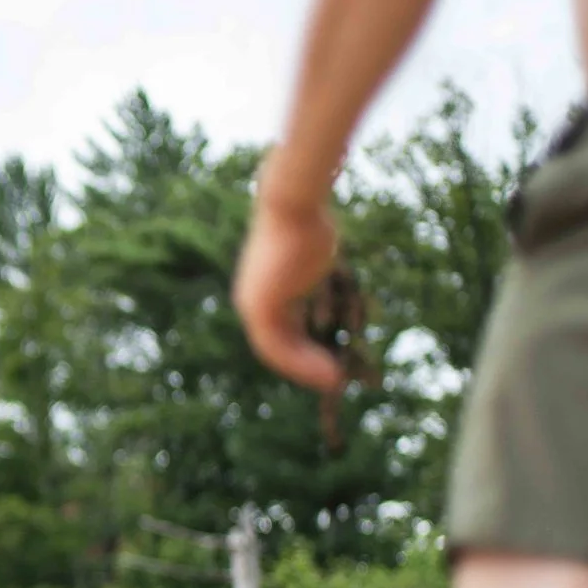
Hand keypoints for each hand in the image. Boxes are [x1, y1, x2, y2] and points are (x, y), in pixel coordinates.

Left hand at [232, 175, 346, 393]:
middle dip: (307, 365)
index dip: (305, 352)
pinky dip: (303, 363)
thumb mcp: (316, 258)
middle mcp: (251, 302)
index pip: (281, 333)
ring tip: (336, 381)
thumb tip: (336, 285)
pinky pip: (279, 348)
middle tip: (335, 379)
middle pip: (278, 346)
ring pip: (278, 352)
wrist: (294, 205)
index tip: (331, 362)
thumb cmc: (310, 224)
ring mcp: (252, 306)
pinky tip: (329, 371)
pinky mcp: (259, 307)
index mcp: (262, 292)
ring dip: (307, 370)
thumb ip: (318, 280)